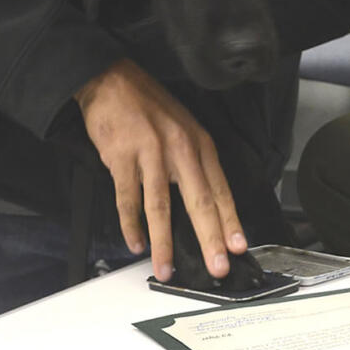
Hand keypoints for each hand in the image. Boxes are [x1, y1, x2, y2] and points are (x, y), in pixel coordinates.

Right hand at [74, 58, 243, 282]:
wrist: (111, 80)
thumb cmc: (148, 106)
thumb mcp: (183, 128)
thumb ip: (194, 163)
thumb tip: (204, 203)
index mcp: (199, 144)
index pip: (220, 189)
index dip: (230, 220)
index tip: (238, 246)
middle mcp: (179, 149)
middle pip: (198, 202)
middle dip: (210, 238)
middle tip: (217, 265)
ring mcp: (150, 154)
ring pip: (161, 207)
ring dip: (164, 242)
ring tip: (166, 268)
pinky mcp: (122, 158)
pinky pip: (128, 199)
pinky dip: (130, 225)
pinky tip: (135, 243)